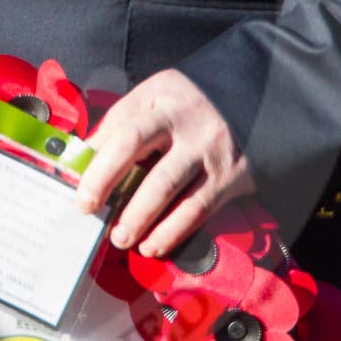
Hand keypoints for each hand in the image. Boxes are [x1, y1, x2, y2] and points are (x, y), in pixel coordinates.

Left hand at [73, 69, 255, 257]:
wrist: (264, 103)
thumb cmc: (196, 106)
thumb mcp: (162, 97)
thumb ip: (126, 121)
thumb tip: (86, 158)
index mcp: (160, 95)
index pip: (118, 122)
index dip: (93, 153)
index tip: (75, 181)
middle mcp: (182, 119)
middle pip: (132, 145)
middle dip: (103, 179)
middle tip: (86, 207)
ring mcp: (207, 148)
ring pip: (164, 184)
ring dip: (137, 216)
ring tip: (119, 237)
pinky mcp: (229, 176)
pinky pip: (195, 209)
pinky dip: (171, 231)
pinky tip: (153, 245)